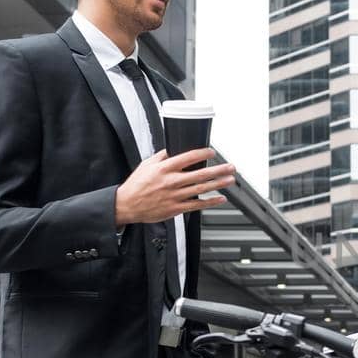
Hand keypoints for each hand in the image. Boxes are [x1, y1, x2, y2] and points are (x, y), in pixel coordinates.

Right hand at [115, 148, 235, 224]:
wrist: (127, 205)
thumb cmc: (136, 185)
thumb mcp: (146, 164)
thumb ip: (162, 156)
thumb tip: (174, 148)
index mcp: (164, 168)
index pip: (188, 157)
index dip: (203, 154)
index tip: (212, 152)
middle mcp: (171, 182)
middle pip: (200, 174)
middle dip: (218, 170)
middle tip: (230, 166)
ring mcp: (175, 196)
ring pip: (201, 189)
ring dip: (218, 184)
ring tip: (230, 180)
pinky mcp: (176, 208)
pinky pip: (197, 205)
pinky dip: (210, 202)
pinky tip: (220, 198)